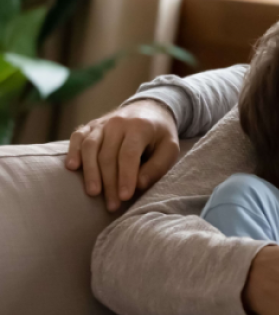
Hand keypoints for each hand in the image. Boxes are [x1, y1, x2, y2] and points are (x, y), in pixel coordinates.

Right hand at [65, 99, 180, 211]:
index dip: (125, 177)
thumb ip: (157, 166)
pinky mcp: (90, 125)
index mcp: (140, 127)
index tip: (124, 197)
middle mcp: (118, 123)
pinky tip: (72, 167)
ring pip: (90, 147)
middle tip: (112, 205)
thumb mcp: (170, 148)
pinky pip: (78, 137)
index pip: (129, 154)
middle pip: (108, 155)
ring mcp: (102, 123)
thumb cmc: (160, 135)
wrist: (149, 109)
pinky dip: (73, 151)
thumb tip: (139, 185)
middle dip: (109, 182)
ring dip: (90, 172)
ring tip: (93, 193)